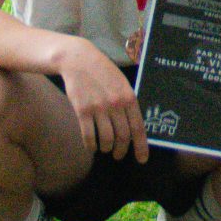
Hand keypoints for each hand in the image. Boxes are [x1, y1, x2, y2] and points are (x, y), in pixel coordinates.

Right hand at [55, 38, 146, 161]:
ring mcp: (98, 108)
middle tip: (118, 155)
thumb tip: (134, 125)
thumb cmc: (103, 72)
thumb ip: (128, 102)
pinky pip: (88, 135)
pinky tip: (92, 147)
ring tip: (105, 149)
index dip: (141, 146)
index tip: (142, 159)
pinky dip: (91, 145)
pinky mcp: (82, 110)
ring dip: (106, 148)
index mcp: (129, 97)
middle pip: (123, 136)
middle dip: (122, 150)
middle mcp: (116, 104)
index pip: (138, 128)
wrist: (79, 60)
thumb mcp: (122, 83)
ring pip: (106, 139)